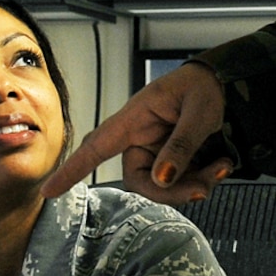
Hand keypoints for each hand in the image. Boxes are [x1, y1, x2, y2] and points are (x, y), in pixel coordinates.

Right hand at [43, 60, 228, 204]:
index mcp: (134, 119)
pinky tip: (221, 164)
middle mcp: (140, 138)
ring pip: (162, 186)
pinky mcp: (172, 159)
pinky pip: (179, 182)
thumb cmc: (203, 87)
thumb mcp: (198, 112)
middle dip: (171, 191)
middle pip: (139, 181)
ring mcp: (155, 150)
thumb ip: (181, 144)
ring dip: (193, 184)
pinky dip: (202, 179)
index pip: (95, 147)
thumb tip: (162, 178)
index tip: (49, 190)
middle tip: (203, 187)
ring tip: (221, 168)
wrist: (225, 83)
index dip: (71, 170)